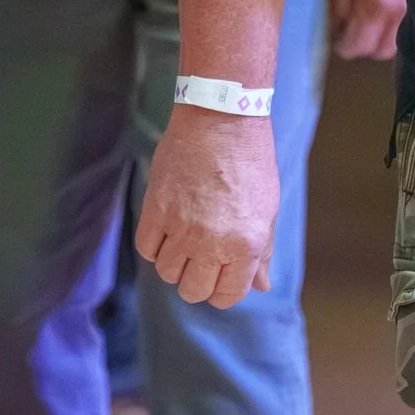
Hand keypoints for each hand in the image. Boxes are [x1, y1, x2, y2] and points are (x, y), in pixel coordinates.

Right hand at [137, 107, 278, 307]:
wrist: (222, 118)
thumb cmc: (250, 162)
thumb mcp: (267, 210)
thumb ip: (261, 253)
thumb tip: (262, 286)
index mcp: (246, 245)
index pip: (226, 295)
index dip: (223, 290)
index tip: (221, 275)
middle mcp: (213, 243)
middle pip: (193, 290)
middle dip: (198, 280)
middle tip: (202, 258)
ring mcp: (181, 228)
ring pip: (167, 273)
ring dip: (175, 262)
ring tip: (186, 237)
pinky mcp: (156, 210)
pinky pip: (147, 249)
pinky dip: (155, 245)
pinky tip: (168, 228)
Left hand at [328, 0, 409, 57]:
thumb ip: (338, 8)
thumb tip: (339, 35)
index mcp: (377, 1)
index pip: (358, 46)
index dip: (344, 45)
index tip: (340, 40)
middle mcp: (402, 9)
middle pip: (380, 51)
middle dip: (364, 43)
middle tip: (354, 29)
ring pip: (397, 43)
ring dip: (381, 36)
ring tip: (371, 16)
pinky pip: (409, 28)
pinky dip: (396, 26)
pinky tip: (386, 9)